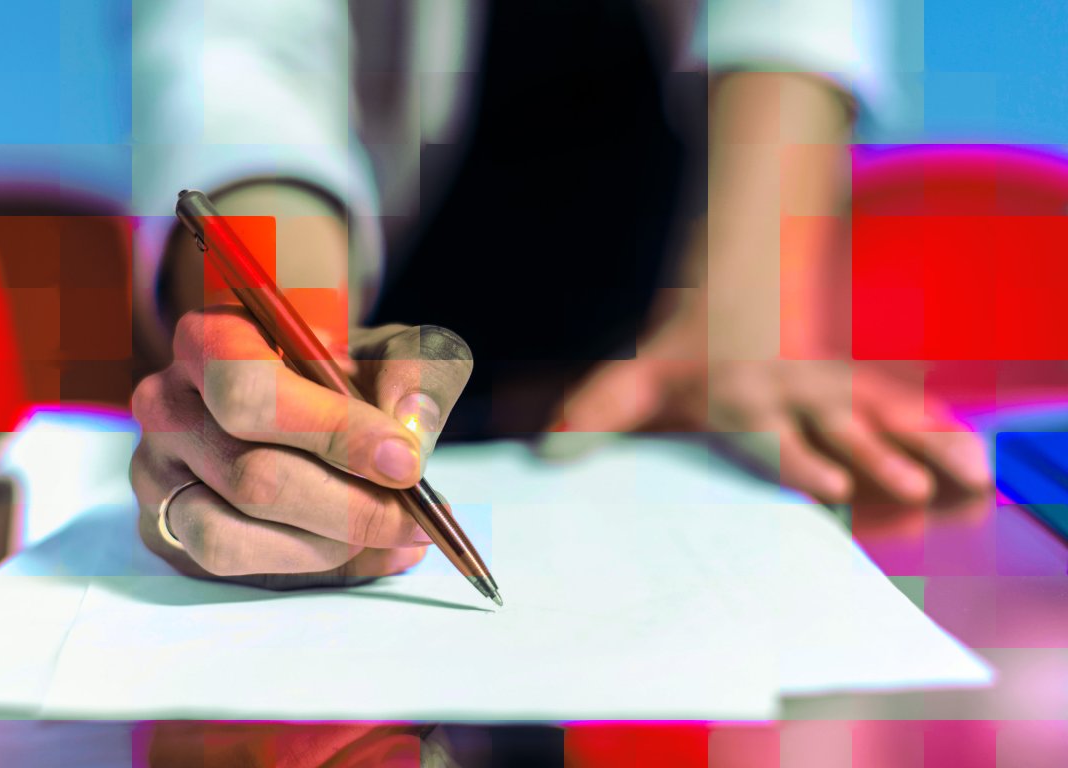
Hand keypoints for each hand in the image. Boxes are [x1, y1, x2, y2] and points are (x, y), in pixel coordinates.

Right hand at [129, 306, 472, 588]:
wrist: (312, 400)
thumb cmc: (347, 373)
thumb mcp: (392, 352)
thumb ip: (416, 373)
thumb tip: (410, 427)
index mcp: (212, 338)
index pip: (251, 392)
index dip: (332, 432)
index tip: (404, 463)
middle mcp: (167, 403)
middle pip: (251, 476)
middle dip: (349, 507)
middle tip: (415, 516)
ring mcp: (155, 471)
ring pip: (233, 535)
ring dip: (328, 545)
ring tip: (390, 532)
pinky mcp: (164, 528)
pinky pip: (232, 568)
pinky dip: (309, 566)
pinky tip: (363, 550)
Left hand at [552, 312, 991, 505]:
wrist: (738, 275)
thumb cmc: (686, 341)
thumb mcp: (637, 372)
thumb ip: (596, 410)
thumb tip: (546, 449)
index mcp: (743, 399)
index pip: (773, 436)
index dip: (800, 460)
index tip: (828, 488)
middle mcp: (793, 394)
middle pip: (838, 429)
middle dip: (872, 457)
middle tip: (906, 487)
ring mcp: (830, 386)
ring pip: (881, 414)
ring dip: (922, 443)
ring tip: (968, 475)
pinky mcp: (855, 383)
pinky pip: (901, 404)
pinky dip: (939, 427)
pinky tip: (975, 458)